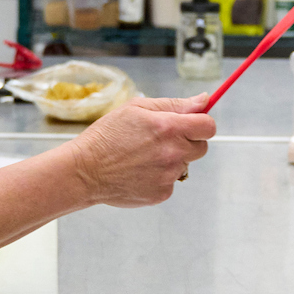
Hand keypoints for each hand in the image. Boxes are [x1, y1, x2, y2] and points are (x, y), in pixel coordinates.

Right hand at [67, 94, 216, 205]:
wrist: (85, 170)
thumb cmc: (106, 136)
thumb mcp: (137, 108)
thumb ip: (174, 104)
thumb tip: (203, 100)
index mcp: (169, 128)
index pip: (209, 126)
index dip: (202, 123)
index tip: (192, 124)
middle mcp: (173, 153)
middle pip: (201, 147)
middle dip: (187, 142)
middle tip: (160, 140)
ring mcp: (169, 176)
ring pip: (184, 165)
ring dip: (172, 160)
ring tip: (143, 156)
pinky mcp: (162, 193)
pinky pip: (171, 181)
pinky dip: (159, 177)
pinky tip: (139, 171)